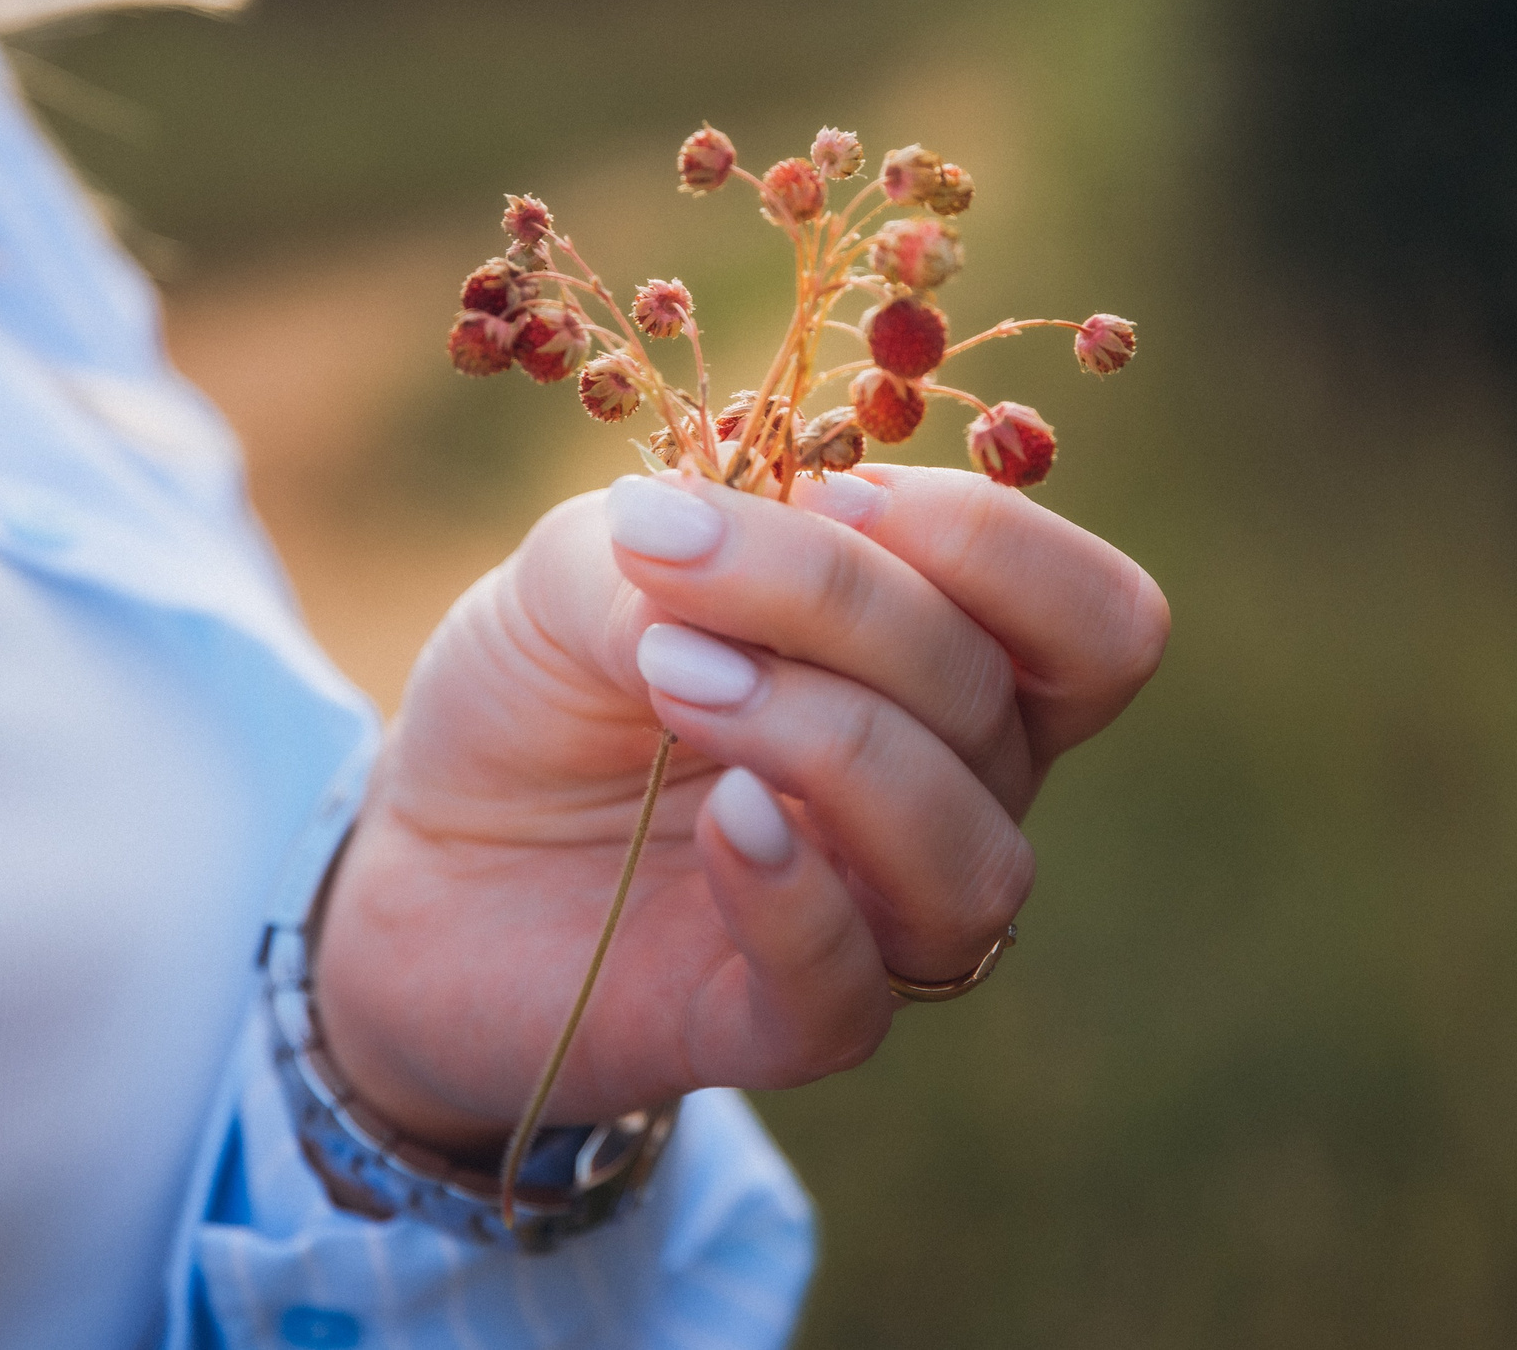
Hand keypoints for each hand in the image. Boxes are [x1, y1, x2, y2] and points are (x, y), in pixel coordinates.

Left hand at [314, 464, 1169, 1156]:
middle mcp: (954, 795)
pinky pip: (852, 991)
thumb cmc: (544, 689)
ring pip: (968, 859)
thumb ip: (668, 543)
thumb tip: (708, 546)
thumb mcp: (585, 566)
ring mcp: (877, 920)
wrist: (424, 851)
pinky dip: (794, 896)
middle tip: (673, 569)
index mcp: (951, 666)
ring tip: (674, 680)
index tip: (824, 489)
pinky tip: (717, 821)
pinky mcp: (781, 1027)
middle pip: (1005, 703)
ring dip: (832, 742)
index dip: (989, 543)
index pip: (1092, 620)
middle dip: (842, 605)